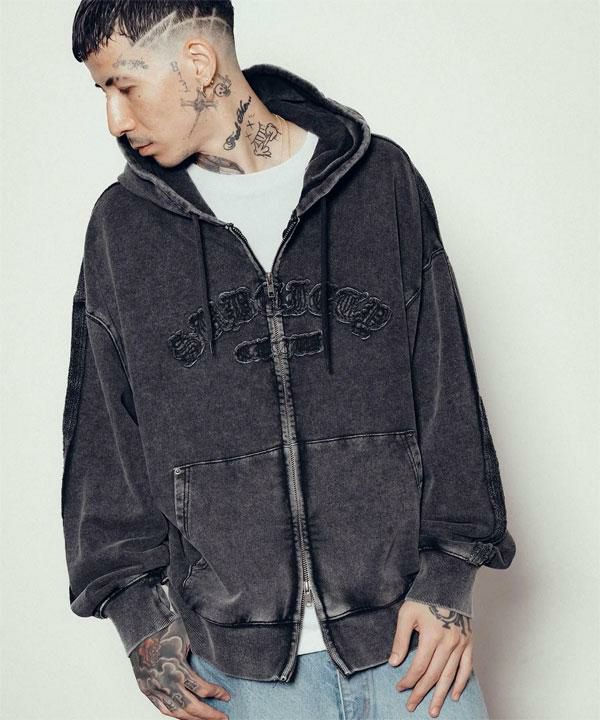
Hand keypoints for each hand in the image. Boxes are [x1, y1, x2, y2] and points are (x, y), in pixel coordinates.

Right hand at [130, 616, 230, 718]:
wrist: (142, 626)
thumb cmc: (168, 627)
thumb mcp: (190, 637)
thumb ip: (201, 653)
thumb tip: (221, 664)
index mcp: (176, 667)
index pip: (200, 689)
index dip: (216, 693)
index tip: (227, 696)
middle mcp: (164, 681)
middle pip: (190, 706)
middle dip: (209, 714)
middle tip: (223, 718)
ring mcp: (153, 687)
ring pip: (176, 712)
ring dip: (194, 718)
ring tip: (207, 719)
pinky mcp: (146, 689)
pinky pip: (162, 708)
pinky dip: (176, 714)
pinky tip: (187, 716)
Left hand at [388, 600, 472, 717]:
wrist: (447, 583)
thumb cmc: (424, 597)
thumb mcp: (406, 614)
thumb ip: (400, 640)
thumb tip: (394, 663)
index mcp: (432, 635)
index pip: (419, 666)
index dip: (408, 680)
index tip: (399, 688)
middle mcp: (449, 643)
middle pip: (434, 675)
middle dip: (421, 692)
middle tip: (411, 706)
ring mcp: (461, 644)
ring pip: (450, 676)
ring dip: (441, 695)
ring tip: (432, 710)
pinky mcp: (469, 643)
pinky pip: (467, 668)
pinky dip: (461, 684)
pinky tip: (454, 696)